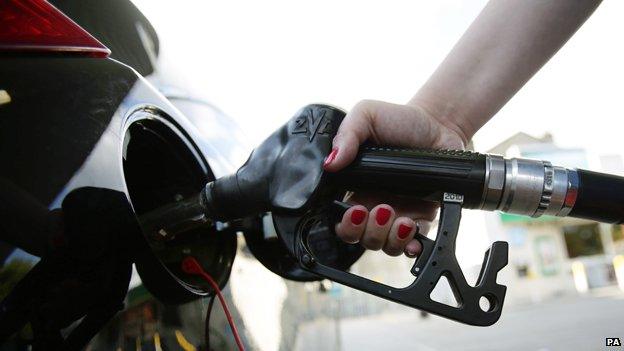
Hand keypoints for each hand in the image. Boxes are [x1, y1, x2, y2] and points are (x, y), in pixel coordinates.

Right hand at [323, 99, 465, 256]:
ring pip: (384, 245)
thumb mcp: (366, 115)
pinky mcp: (421, 218)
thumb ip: (345, 135)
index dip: (344, 223)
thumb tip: (330, 163)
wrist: (439, 124)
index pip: (339, 218)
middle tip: (380, 209)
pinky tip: (411, 232)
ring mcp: (397, 214)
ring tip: (401, 218)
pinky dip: (410, 247)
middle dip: (366, 232)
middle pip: (359, 238)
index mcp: (354, 187)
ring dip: (389, 238)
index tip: (354, 210)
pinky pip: (412, 245)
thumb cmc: (399, 120)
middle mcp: (372, 205)